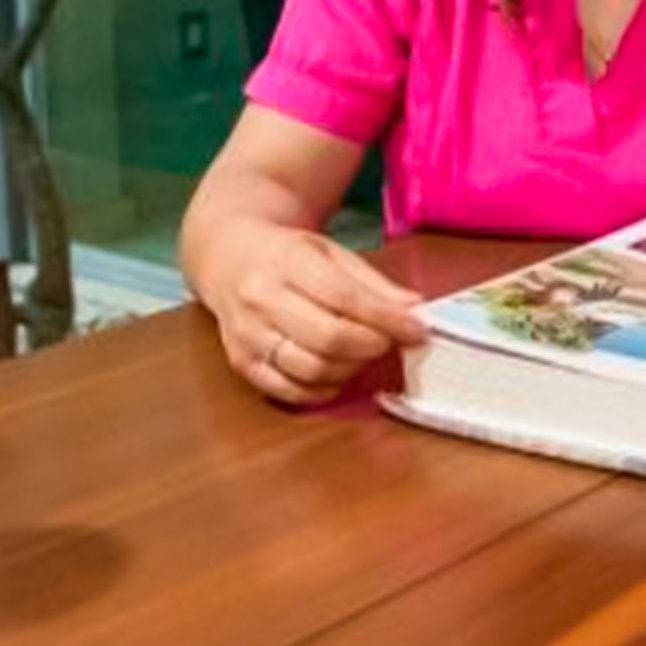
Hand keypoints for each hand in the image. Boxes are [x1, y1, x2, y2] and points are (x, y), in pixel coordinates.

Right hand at [209, 226, 425, 404]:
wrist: (228, 258)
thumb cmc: (287, 255)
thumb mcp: (333, 253)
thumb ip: (374, 284)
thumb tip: (414, 309)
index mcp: (288, 263)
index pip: (345, 298)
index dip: (387, 318)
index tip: (417, 328)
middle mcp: (261, 300)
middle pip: (328, 339)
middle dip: (372, 345)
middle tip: (389, 341)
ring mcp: (248, 335)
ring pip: (311, 369)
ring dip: (351, 369)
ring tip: (362, 352)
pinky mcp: (241, 363)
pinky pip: (288, 391)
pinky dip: (322, 390)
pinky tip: (337, 372)